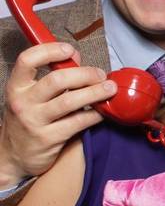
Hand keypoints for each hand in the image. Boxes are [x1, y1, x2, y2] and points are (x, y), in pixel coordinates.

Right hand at [0, 43, 115, 185]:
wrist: (13, 156)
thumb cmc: (28, 120)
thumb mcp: (31, 96)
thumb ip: (52, 77)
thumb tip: (75, 57)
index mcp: (16, 87)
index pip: (27, 60)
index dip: (50, 50)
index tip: (70, 50)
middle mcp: (22, 102)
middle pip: (56, 80)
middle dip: (85, 74)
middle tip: (101, 75)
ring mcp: (34, 122)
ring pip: (70, 101)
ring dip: (95, 93)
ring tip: (110, 89)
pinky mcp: (49, 139)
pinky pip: (78, 122)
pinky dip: (94, 114)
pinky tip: (103, 111)